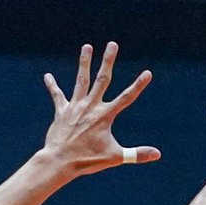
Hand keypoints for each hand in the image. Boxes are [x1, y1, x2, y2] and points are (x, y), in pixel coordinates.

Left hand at [42, 42, 159, 175]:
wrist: (60, 160)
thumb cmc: (88, 160)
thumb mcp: (115, 157)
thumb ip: (136, 154)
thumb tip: (157, 154)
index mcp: (105, 116)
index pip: (126, 97)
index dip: (138, 85)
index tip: (147, 73)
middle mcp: (91, 106)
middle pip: (102, 79)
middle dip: (108, 60)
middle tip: (112, 44)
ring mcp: (75, 107)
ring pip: (81, 79)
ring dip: (85, 62)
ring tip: (87, 47)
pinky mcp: (62, 111)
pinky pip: (57, 95)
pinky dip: (53, 86)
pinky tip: (47, 76)